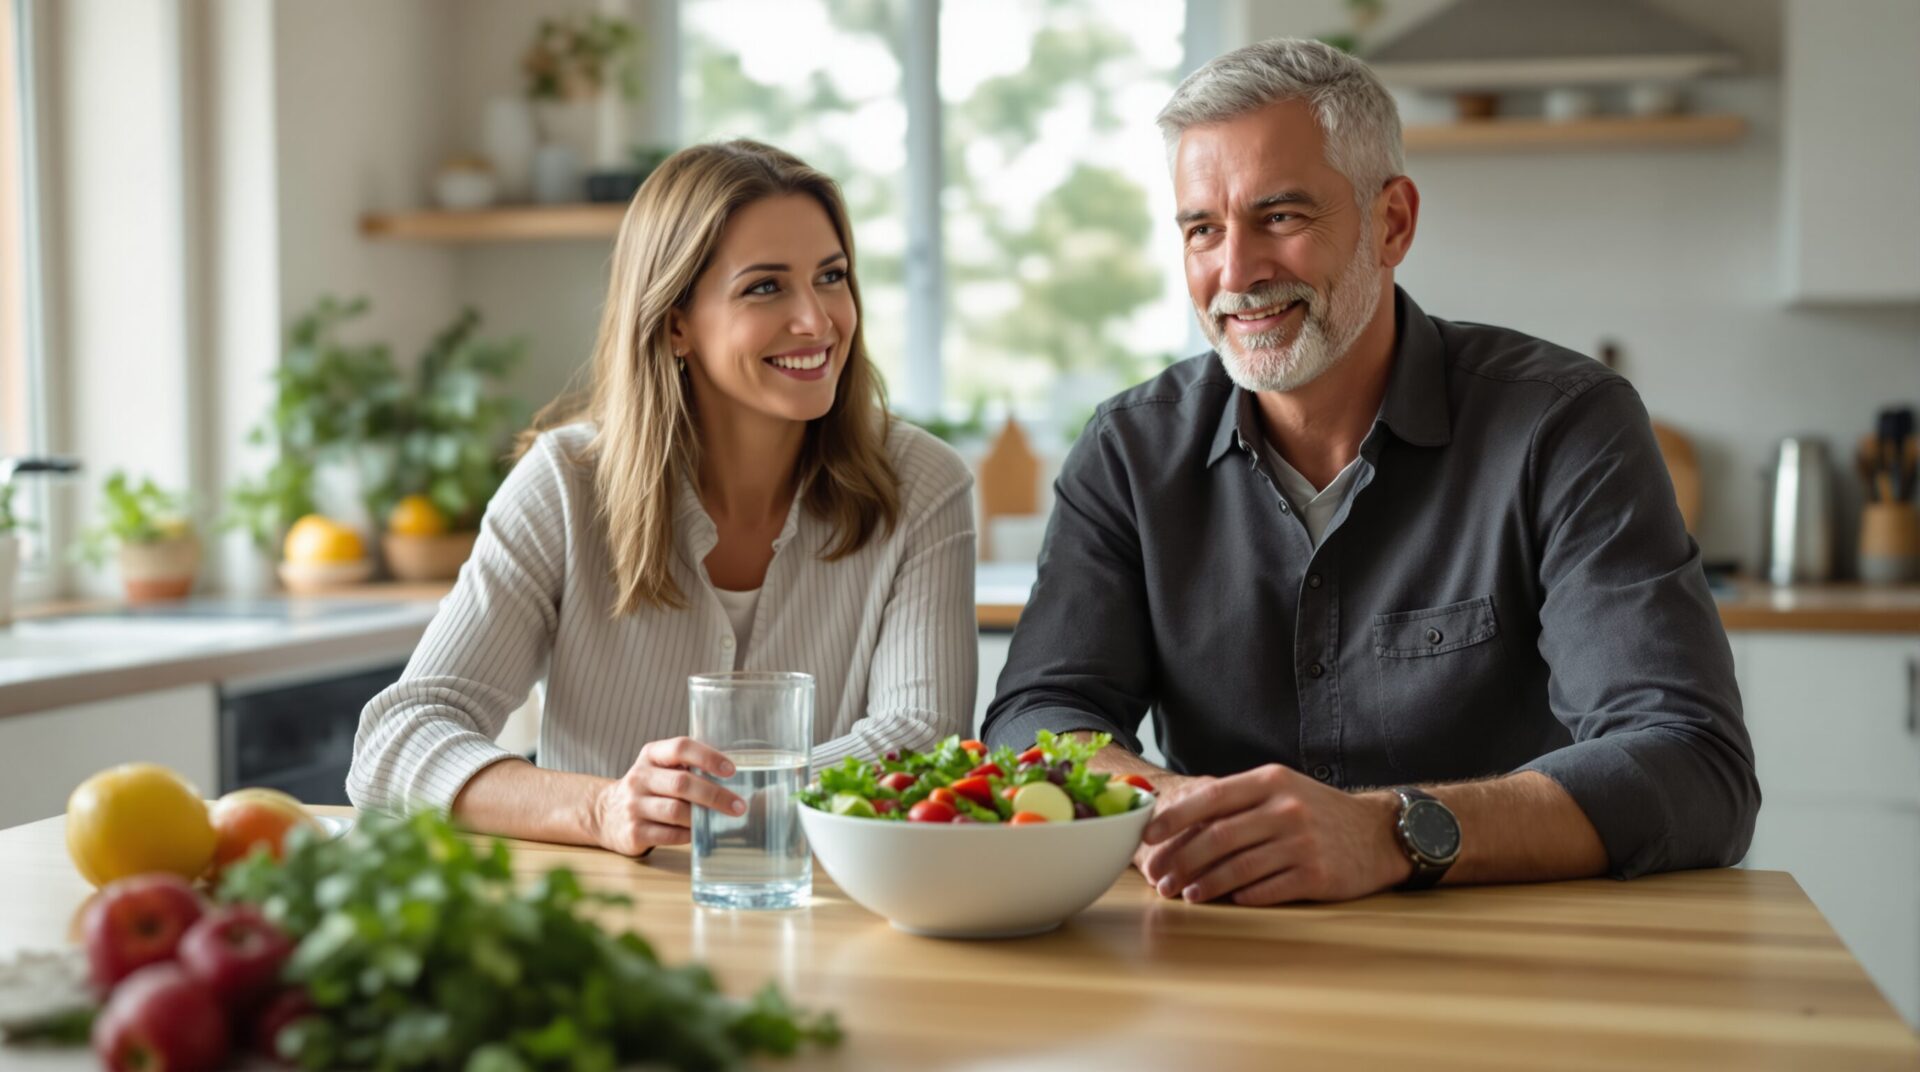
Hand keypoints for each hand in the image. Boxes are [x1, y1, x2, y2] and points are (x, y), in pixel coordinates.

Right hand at [589, 737, 745, 856]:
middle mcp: (639, 778)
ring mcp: (633, 806)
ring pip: (676, 811)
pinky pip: (669, 835)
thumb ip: (688, 766)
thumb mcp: (660, 767)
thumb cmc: (648, 788)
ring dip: (703, 817)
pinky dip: (689, 835)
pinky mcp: (633, 832)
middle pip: (682, 783)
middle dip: (715, 795)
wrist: (605, 814)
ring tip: (723, 820)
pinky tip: (700, 834)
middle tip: (739, 806)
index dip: (708, 757)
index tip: (732, 770)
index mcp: (651, 755)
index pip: (680, 747)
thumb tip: (736, 776)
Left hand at [1137, 764, 1411, 905]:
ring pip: (1238, 867)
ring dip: (1204, 884)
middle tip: (1159, 877)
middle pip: (1218, 837)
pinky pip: (1266, 889)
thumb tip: (1179, 821)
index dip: (1174, 818)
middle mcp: (1285, 808)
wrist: (1378, 833)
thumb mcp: (1281, 790)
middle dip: (1181, 859)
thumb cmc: (1317, 811)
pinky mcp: (1317, 875)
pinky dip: (1240, 896)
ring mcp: (1302, 842)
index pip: (1211, 797)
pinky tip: (1224, 900)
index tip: (1148, 836)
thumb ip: (1238, 800)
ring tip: (1185, 894)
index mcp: (1270, 782)